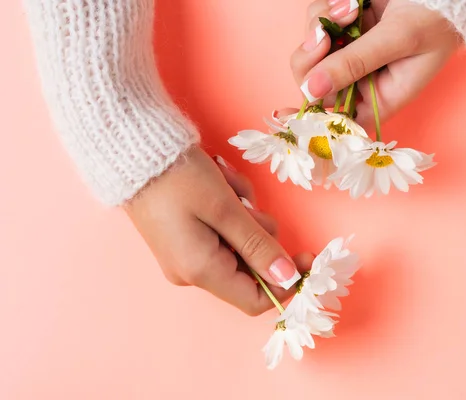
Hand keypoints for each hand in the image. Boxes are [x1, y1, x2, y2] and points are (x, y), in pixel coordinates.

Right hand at [124, 146, 311, 315]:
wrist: (130, 151)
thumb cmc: (178, 177)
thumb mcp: (226, 208)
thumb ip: (259, 245)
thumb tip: (288, 277)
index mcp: (201, 271)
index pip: (255, 300)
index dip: (287, 282)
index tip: (308, 255)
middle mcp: (192, 272)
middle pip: (249, 268)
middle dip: (259, 232)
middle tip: (247, 201)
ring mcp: (186, 256)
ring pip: (239, 245)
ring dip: (245, 214)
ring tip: (226, 184)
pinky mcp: (184, 239)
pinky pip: (222, 233)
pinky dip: (230, 210)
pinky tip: (217, 183)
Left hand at [291, 0, 461, 127]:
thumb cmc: (434, 21)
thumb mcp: (396, 42)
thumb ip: (354, 63)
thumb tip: (311, 88)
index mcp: (377, 99)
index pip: (337, 121)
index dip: (310, 121)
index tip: (285, 113)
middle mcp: (359, 80)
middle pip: (313, 83)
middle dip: (310, 59)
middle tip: (322, 36)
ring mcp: (348, 52)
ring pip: (310, 49)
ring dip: (322, 26)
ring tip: (352, 8)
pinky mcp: (343, 28)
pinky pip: (317, 22)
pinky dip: (328, 10)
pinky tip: (353, 3)